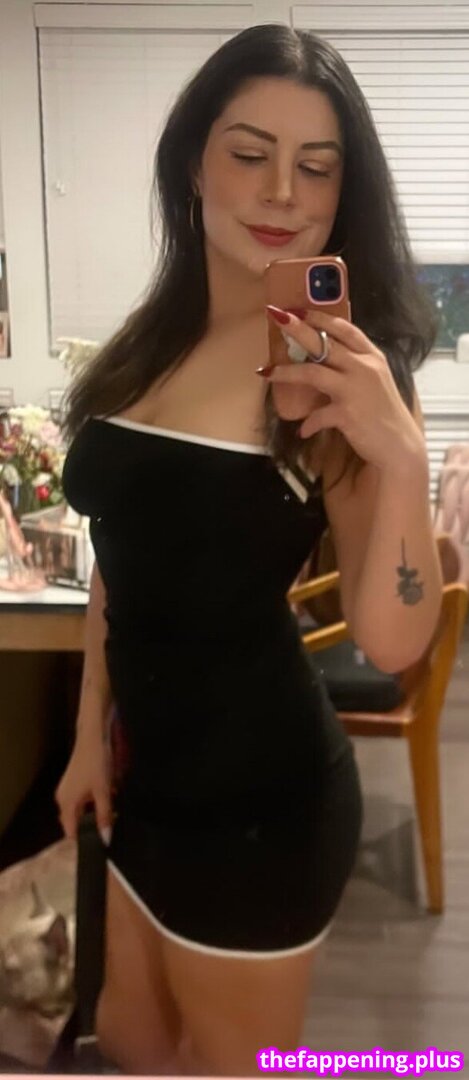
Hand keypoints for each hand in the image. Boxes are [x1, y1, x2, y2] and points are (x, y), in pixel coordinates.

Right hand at [55, 727, 112, 844]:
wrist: (93, 738)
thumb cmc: (97, 764)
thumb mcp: (103, 792)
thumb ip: (104, 816)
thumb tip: (105, 838)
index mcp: (66, 804)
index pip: (71, 833)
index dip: (84, 840)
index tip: (99, 845)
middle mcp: (62, 799)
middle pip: (75, 822)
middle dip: (92, 826)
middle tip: (110, 827)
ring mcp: (67, 790)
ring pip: (80, 810)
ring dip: (94, 813)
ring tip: (111, 811)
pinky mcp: (73, 783)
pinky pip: (82, 800)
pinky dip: (93, 802)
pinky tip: (107, 797)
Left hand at [259, 307, 426, 474]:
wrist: (399, 445)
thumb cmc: (384, 413)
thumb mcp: (376, 381)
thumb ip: (356, 366)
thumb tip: (326, 358)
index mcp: (372, 357)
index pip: (345, 328)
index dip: (320, 317)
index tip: (299, 310)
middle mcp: (364, 368)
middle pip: (325, 342)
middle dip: (298, 329)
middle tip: (276, 317)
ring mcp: (355, 390)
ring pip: (312, 372)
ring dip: (286, 372)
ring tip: (266, 373)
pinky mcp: (346, 414)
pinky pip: (317, 415)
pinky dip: (307, 424)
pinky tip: (301, 431)